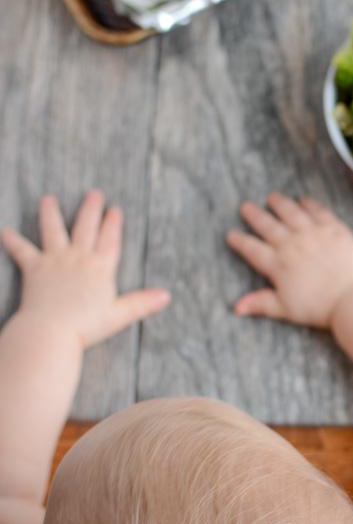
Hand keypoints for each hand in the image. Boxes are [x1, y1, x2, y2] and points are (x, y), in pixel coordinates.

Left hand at [1, 191, 170, 348]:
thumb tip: (166, 296)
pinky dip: (13, 241)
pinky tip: (5, 232)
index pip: (110, 239)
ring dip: (50, 213)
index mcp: (100, 267)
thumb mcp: (119, 315)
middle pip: (86, 227)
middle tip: (94, 193)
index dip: (113, 223)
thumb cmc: (86, 326)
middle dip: (91, 209)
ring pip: (53, 230)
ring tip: (47, 199)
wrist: (51, 331)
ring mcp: (55, 260)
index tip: (115, 209)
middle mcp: (78, 258)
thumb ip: (142, 303)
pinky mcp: (34, 268)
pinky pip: (22, 251)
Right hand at [226, 193, 352, 327]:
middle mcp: (292, 245)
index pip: (253, 249)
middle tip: (246, 206)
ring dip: (280, 204)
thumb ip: (260, 303)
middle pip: (268, 225)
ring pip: (291, 212)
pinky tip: (303, 200)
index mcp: (278, 265)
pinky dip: (309, 204)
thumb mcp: (286, 309)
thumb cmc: (319, 308)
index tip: (231, 234)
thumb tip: (236, 308)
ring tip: (272, 197)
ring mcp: (313, 234)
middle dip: (255, 215)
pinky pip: (318, 211)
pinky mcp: (333, 229)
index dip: (240, 241)